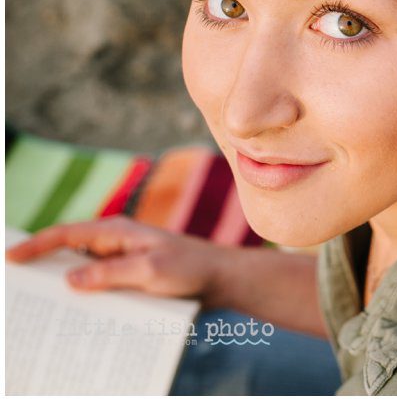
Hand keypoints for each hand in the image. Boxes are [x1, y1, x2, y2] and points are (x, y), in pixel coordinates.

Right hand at [5, 215, 225, 302]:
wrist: (223, 278)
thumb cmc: (191, 268)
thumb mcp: (150, 270)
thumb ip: (111, 273)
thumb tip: (70, 279)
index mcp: (118, 232)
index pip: (67, 234)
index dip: (36, 245)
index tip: (10, 257)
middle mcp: (117, 242)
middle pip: (71, 251)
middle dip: (45, 267)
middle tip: (22, 290)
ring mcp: (125, 259)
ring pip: (85, 270)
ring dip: (68, 286)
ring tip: (44, 308)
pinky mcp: (133, 275)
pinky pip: (103, 284)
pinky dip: (89, 295)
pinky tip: (80, 316)